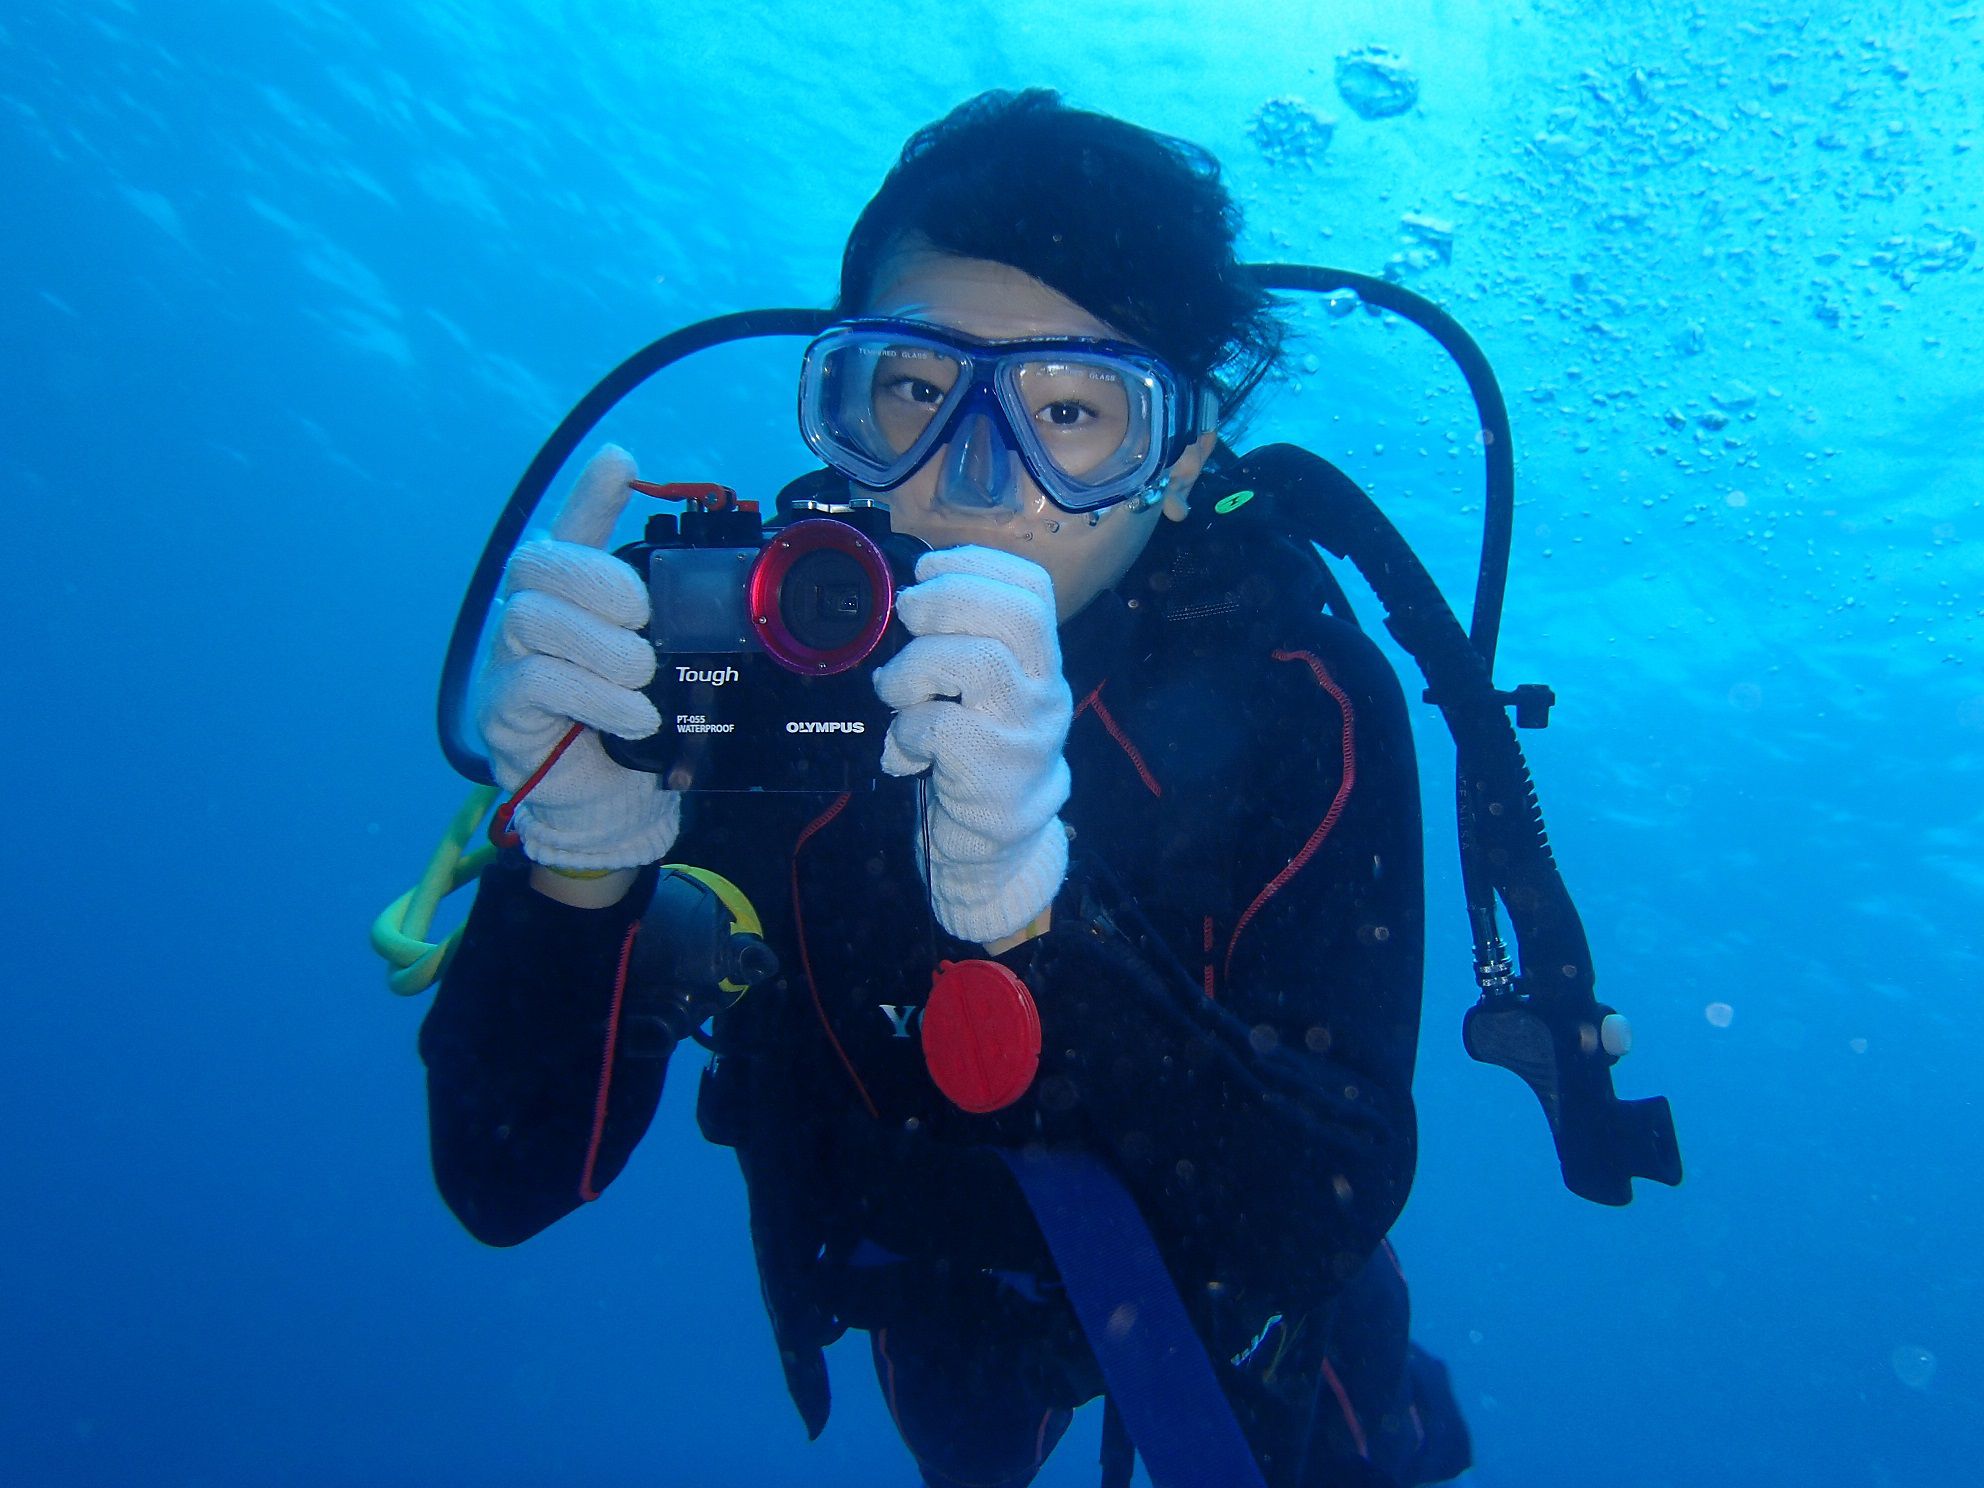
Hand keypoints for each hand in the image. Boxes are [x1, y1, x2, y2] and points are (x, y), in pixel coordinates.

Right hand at [476, 445, 679, 869]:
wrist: (604, 801)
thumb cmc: (628, 719)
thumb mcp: (660, 664)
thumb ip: (676, 622)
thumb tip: (726, 583)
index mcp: (568, 594)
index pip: (571, 528)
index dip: (590, 493)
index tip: (621, 463)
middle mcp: (527, 615)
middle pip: (539, 563)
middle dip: (599, 583)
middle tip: (644, 619)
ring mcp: (506, 661)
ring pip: (533, 618)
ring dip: (602, 648)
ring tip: (641, 678)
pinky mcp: (503, 711)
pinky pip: (538, 681)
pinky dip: (596, 696)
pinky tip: (633, 715)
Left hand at [872, 546, 1072, 942]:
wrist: (999, 840)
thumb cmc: (978, 751)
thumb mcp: (982, 691)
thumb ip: (962, 643)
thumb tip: (907, 595)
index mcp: (1039, 659)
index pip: (1034, 588)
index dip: (978, 563)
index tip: (928, 567)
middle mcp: (1043, 689)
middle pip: (1015, 614)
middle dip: (948, 599)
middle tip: (907, 616)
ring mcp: (1024, 731)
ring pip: (977, 662)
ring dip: (915, 667)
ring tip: (894, 692)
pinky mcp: (994, 771)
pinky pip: (939, 726)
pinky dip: (905, 731)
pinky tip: (902, 751)